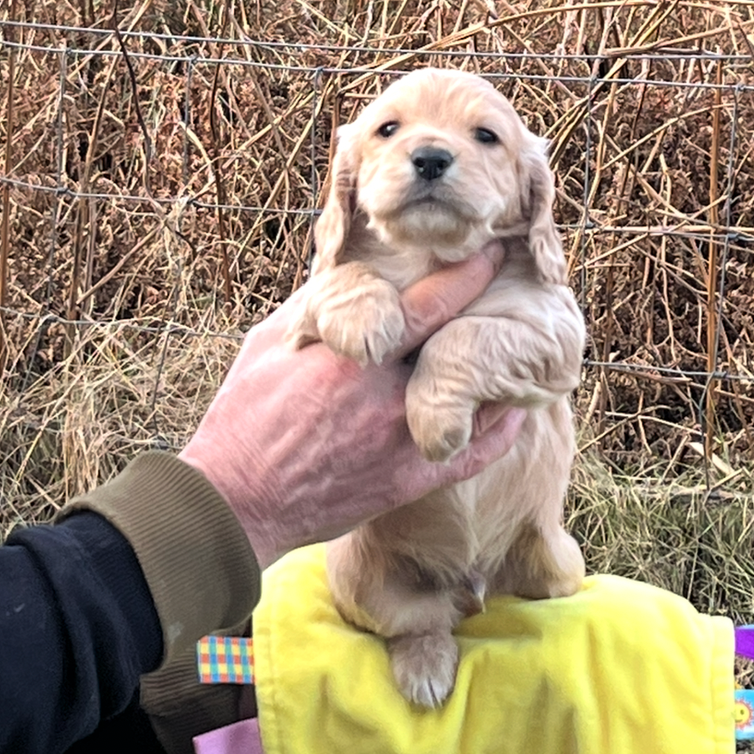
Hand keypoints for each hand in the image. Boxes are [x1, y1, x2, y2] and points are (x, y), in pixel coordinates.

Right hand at [179, 244, 524, 569]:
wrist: (234, 500)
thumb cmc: (243, 416)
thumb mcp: (269, 343)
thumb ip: (317, 307)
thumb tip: (349, 269)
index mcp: (355, 358)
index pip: (431, 304)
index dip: (469, 274)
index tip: (491, 252)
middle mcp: (387, 399)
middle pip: (462, 347)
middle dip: (491, 315)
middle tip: (518, 292)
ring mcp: (402, 444)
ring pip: (477, 399)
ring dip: (498, 371)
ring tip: (514, 346)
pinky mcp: (407, 483)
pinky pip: (472, 454)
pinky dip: (499, 430)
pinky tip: (513, 408)